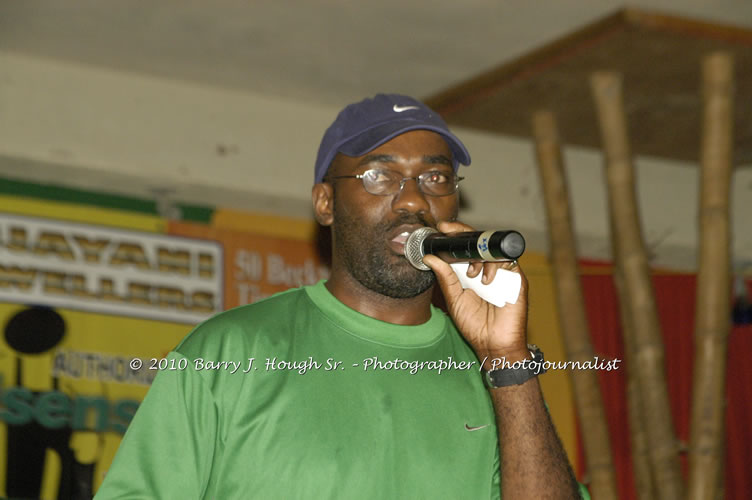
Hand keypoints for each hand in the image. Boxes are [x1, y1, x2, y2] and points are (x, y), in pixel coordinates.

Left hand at [423, 221, 528, 365]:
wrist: (492, 344)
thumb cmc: (475, 324)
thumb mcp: (454, 298)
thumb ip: (445, 277)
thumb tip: (429, 257)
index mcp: (472, 271)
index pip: (466, 245)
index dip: (456, 234)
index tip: (441, 228)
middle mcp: (489, 269)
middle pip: (481, 242)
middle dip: (465, 234)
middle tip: (451, 232)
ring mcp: (503, 273)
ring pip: (494, 249)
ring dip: (479, 255)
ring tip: (471, 273)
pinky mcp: (516, 280)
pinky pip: (509, 263)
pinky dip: (494, 268)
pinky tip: (486, 281)